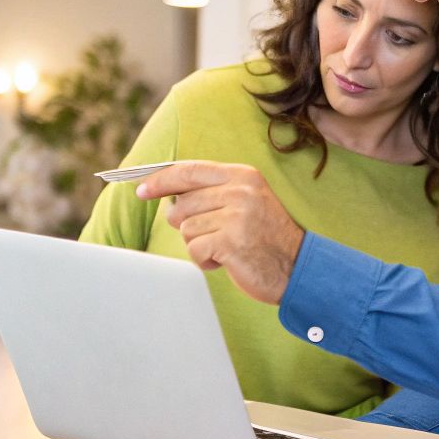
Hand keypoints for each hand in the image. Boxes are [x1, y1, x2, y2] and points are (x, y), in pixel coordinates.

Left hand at [136, 161, 304, 304]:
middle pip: (182, 204)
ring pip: (186, 229)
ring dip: (200, 244)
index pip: (189, 171)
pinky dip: (205, 261)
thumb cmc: (265, 237)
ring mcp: (237, 215)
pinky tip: (227, 260)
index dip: (161, 180)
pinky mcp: (231, 241)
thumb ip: (213, 192)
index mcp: (242, 175)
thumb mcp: (245, 202)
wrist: (297, 267)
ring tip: (225, 247)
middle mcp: (240, 190)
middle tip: (211, 234)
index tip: (142, 189)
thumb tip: (166, 192)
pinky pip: (195, 250)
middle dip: (187, 224)